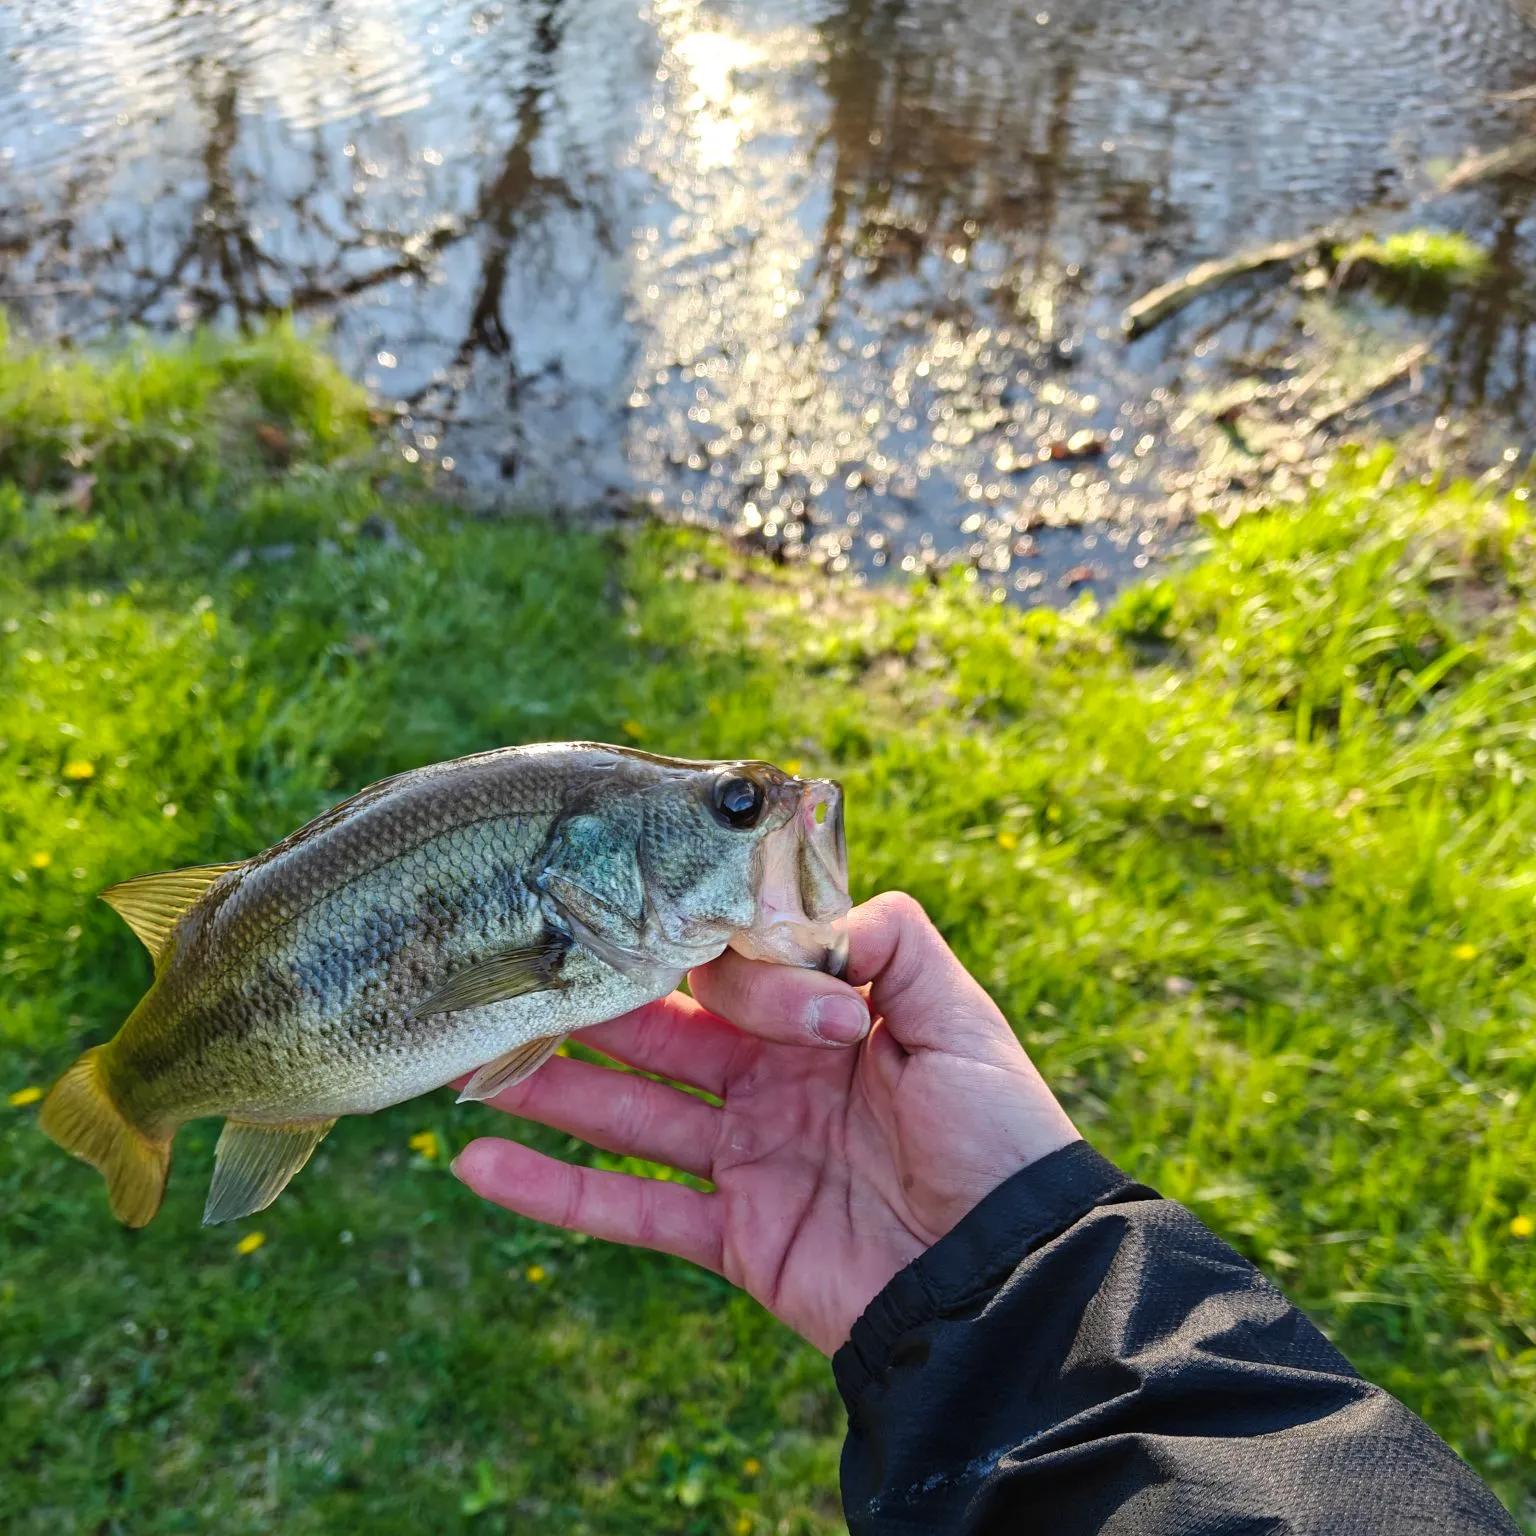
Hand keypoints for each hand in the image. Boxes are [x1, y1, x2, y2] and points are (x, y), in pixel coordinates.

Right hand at [451, 892, 1078, 1355]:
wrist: (1009, 1281)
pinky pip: (631, 1210)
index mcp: (822, 1020)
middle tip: (504, 974)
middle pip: (660, 1035)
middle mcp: (774, 1079)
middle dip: (585, 1008)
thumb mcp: (960, 1020)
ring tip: (466, 1061)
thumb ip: (891, 942)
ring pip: (628, 1114)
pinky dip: (557, 1194)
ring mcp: (748, 1157)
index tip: (662, 944)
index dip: (701, 959)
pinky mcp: (733, 1234)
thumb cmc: (1000, 1139)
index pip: (732, 971)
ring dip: (550, 1090)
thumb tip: (799, 912)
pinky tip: (481, 1168)